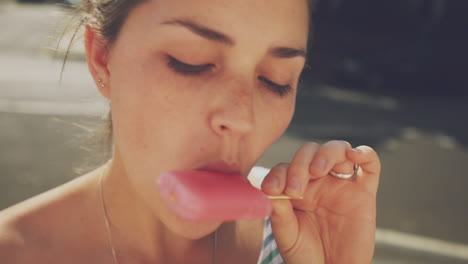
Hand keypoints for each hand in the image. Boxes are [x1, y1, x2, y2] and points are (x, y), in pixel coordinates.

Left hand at [261, 141, 380, 263]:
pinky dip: (364, 152)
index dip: (278, 174)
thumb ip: (279, 213)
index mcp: (295, 188)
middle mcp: (318, 181)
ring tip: (317, 170)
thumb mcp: (287, 235)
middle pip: (309, 152)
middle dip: (299, 165)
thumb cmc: (306, 255)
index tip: (272, 190)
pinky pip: (370, 163)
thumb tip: (270, 190)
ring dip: (325, 154)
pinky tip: (353, 155)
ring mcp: (341, 184)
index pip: (285, 167)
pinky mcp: (364, 192)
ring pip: (337, 149)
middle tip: (295, 189)